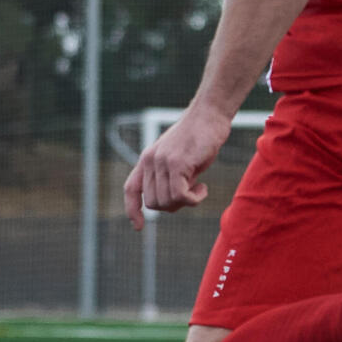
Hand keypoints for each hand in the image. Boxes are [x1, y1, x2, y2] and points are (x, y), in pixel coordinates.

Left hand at [124, 102, 232, 229]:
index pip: (131, 188)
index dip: (132, 209)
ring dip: (186, 202)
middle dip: (174, 206)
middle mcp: (150, 160)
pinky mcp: (178, 163)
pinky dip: (194, 199)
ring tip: (199, 187)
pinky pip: (180, 195)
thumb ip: (170, 177)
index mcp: (147, 159)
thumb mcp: (179, 159)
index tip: (138, 226)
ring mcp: (162, 162)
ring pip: (167, 202)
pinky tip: (204, 188)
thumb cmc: (199, 137)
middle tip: (192, 194)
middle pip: (154, 203)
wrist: (210, 114)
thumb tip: (171, 202)